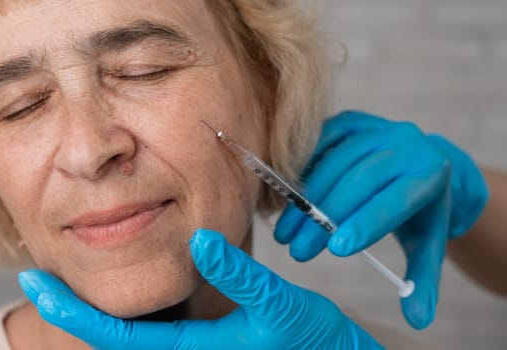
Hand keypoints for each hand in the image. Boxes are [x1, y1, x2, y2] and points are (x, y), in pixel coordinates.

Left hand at [18, 228, 382, 349]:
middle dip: (71, 309)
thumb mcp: (282, 306)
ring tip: (69, 278)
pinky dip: (125, 310)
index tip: (36, 283)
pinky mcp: (202, 341)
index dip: (73, 311)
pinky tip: (124, 284)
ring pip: (128, 334)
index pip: (117, 336)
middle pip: (111, 337)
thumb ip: (241, 275)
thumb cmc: (312, 341)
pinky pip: (151, 329)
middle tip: (37, 276)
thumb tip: (198, 240)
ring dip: (94, 309)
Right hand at [274, 110, 487, 328]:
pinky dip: (299, 171)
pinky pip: (319, 143)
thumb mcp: (428, 243)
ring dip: (303, 202)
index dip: (364, 223)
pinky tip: (285, 199)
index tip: (336, 249)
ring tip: (285, 234)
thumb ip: (423, 280)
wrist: (420, 160)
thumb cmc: (421, 209)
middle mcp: (404, 144)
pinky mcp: (350, 121)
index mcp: (429, 174)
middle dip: (322, 221)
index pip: (393, 200)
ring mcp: (374, 128)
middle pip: (356, 183)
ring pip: (332, 164)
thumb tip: (418, 319)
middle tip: (298, 252)